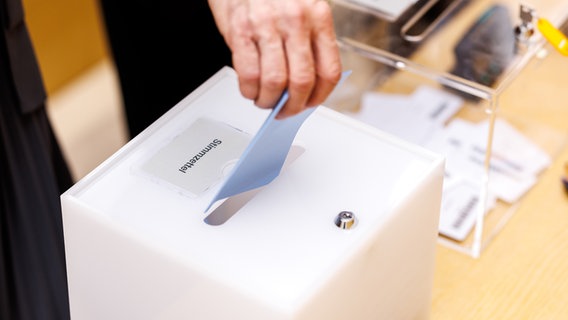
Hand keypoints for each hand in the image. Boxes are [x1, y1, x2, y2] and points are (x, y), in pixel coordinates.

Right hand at [208, 0, 341, 117]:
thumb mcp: (302, 10)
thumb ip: (307, 44)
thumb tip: (305, 85)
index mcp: (319, 16)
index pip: (329, 70)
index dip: (320, 97)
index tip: (310, 104)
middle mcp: (296, 19)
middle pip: (302, 80)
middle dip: (293, 106)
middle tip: (284, 111)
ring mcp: (267, 24)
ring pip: (275, 81)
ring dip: (268, 101)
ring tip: (265, 101)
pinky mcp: (241, 29)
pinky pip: (248, 73)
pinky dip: (249, 91)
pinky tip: (250, 90)